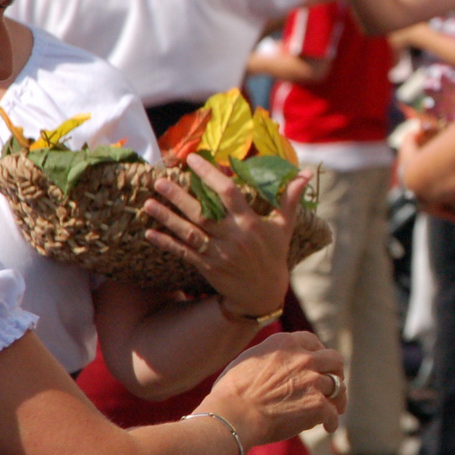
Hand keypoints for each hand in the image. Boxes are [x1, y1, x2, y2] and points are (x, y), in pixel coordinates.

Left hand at [143, 157, 312, 317]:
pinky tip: (149, 232)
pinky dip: (166, 243)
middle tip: (159, 181)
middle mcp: (233, 237)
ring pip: (188, 232)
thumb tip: (306, 174)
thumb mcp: (284, 226)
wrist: (264, 294)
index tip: (192, 160)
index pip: (227, 193)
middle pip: (202, 213)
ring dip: (167, 218)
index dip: (209, 174)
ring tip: (148, 203)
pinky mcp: (207, 267)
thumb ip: (289, 198)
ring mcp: (218, 253)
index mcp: (250, 223)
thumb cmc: (274, 255)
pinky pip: (183, 253)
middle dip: (179, 196)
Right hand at [208, 330, 346, 443]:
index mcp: (285, 342)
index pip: (312, 341)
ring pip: (338, 387)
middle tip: (335, 382)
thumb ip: (270, 357)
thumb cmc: (231, 392)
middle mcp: (303, 358)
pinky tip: (329, 427)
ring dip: (337, 398)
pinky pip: (332, 414)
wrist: (232, 415)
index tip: (318, 364)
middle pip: (334, 360)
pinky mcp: (317, 404)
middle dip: (336, 371)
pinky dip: (331, 421)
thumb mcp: (249, 360)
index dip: (318, 353)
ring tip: (335, 407)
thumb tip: (275, 363)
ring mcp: (313, 381)